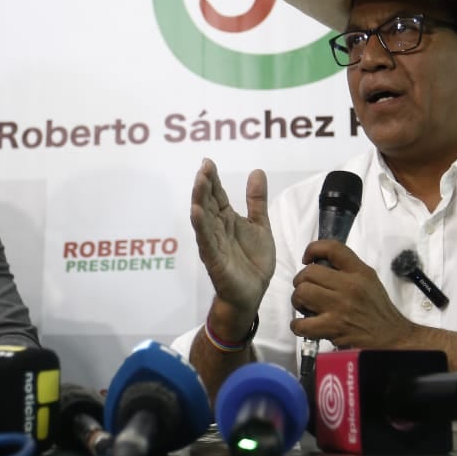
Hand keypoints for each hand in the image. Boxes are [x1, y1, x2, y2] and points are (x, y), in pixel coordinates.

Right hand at [190, 159, 273, 318]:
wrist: (253, 293)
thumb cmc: (253, 261)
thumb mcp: (260, 225)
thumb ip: (256, 201)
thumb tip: (257, 171)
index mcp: (227, 219)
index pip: (217, 195)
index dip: (213, 179)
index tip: (208, 162)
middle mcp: (217, 229)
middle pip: (208, 203)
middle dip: (205, 185)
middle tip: (203, 167)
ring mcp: (214, 243)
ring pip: (204, 219)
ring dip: (199, 200)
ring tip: (198, 182)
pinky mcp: (215, 259)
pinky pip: (206, 241)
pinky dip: (201, 227)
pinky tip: (196, 212)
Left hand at [290, 240, 415, 348]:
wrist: (392, 336)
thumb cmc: (377, 308)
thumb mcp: (368, 279)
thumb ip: (346, 269)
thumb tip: (316, 264)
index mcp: (359, 271)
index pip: (332, 248)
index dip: (313, 249)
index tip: (307, 259)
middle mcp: (350, 286)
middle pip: (309, 273)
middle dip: (301, 281)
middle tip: (306, 290)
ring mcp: (340, 307)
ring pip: (302, 293)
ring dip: (297, 300)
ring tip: (305, 306)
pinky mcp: (334, 328)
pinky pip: (302, 323)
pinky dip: (297, 325)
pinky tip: (304, 325)